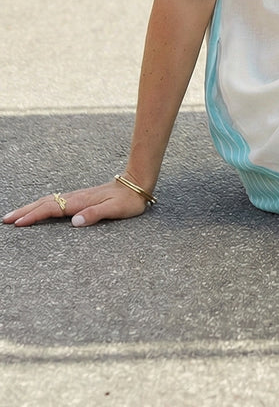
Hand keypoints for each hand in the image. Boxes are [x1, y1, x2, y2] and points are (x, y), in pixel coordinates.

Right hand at [3, 180, 149, 227]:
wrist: (137, 183)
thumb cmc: (129, 200)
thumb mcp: (116, 209)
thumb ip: (95, 214)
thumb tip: (74, 222)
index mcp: (81, 201)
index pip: (53, 209)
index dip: (35, 216)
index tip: (19, 223)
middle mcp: (76, 197)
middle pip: (46, 203)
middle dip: (25, 211)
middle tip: (6, 219)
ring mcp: (77, 196)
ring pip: (49, 201)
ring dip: (31, 207)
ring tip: (15, 215)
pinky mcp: (80, 197)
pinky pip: (56, 201)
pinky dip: (42, 205)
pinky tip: (38, 209)